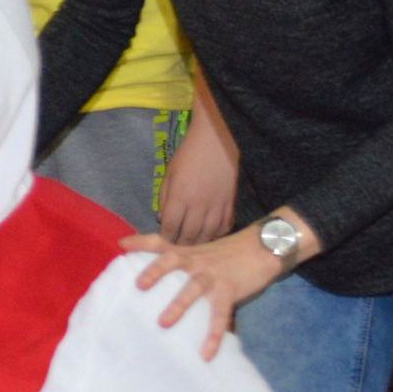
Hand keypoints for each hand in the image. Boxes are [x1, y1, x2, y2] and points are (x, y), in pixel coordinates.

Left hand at [122, 221, 298, 360]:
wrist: (265, 247)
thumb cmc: (227, 253)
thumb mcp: (198, 250)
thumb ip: (169, 252)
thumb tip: (132, 252)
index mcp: (188, 252)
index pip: (161, 243)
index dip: (141, 243)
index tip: (122, 246)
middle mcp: (197, 261)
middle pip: (173, 260)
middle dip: (155, 271)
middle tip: (139, 286)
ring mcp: (213, 275)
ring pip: (193, 288)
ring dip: (178, 305)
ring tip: (163, 323)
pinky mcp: (229, 290)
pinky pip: (220, 315)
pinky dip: (213, 335)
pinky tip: (206, 353)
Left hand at [157, 110, 237, 245]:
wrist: (217, 140)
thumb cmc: (189, 154)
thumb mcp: (169, 174)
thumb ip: (165, 197)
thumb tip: (161, 218)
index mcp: (180, 197)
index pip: (170, 227)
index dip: (165, 237)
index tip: (162, 243)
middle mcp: (198, 205)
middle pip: (189, 236)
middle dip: (180, 246)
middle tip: (175, 251)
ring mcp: (217, 206)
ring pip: (208, 235)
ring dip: (198, 244)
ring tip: (192, 249)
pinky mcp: (231, 203)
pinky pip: (225, 226)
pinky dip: (218, 235)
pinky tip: (212, 237)